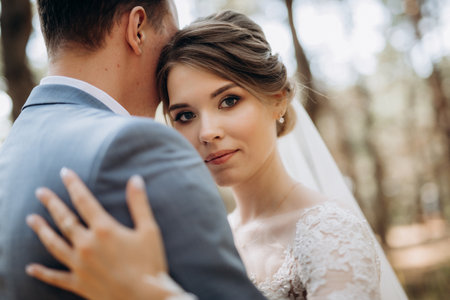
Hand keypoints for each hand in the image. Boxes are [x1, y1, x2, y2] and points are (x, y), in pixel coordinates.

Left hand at [26, 168, 175, 299]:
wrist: (145, 298)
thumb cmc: (150, 264)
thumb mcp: (149, 230)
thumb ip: (139, 203)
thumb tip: (135, 179)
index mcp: (104, 229)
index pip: (84, 200)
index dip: (73, 185)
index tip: (65, 173)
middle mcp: (87, 244)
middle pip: (64, 219)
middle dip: (52, 203)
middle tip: (40, 191)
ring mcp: (80, 265)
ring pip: (54, 244)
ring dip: (41, 230)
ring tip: (31, 219)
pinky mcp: (78, 283)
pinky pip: (55, 277)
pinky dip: (42, 272)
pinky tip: (30, 268)